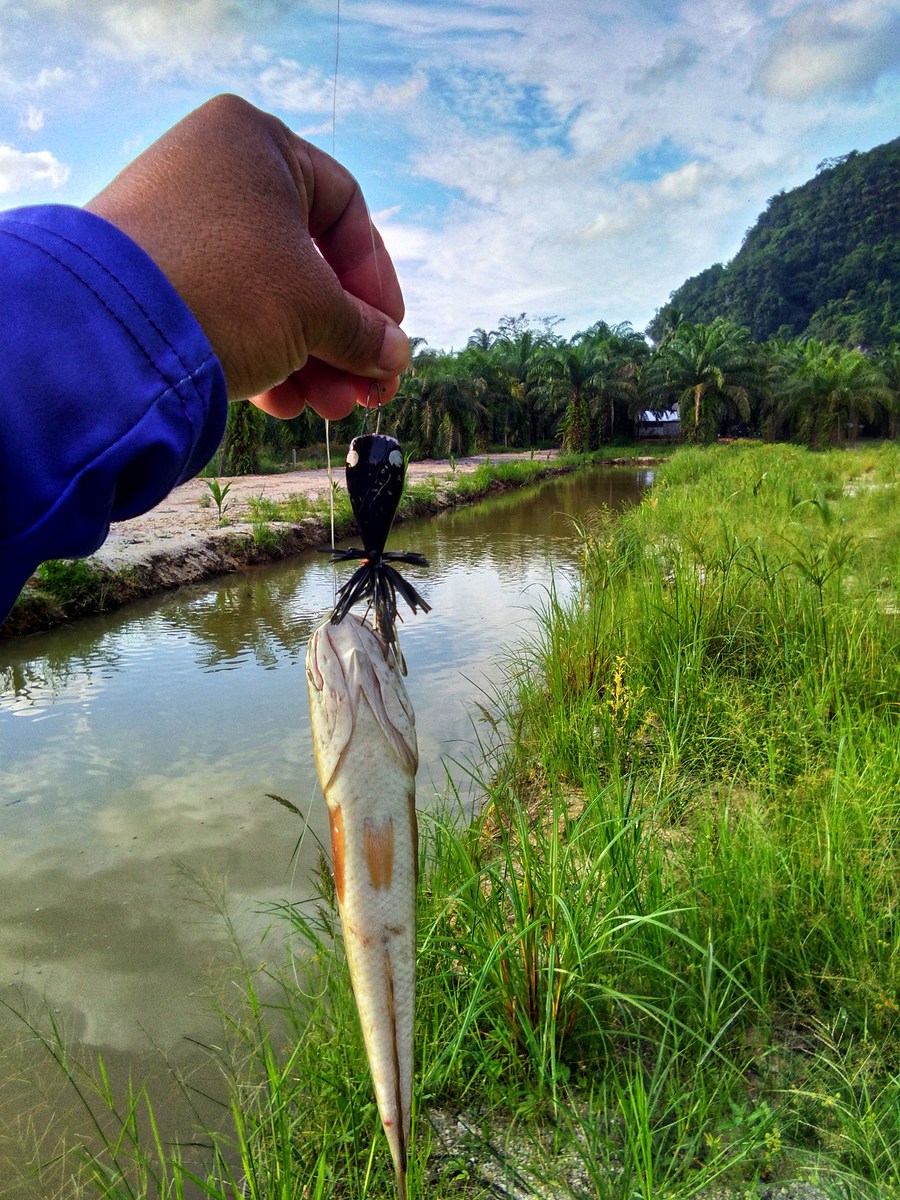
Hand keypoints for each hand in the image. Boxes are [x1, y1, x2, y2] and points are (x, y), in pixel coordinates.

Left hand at [85, 94, 408, 418]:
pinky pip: (226, 311)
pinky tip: (284, 405)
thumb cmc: (227, 290)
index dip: (377, 281)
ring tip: (332, 409)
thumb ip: (363, 331)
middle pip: (307, 262)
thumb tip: (393, 356)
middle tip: (367, 390)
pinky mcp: (156, 277)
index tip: (391, 336)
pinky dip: (262, 355)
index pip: (346, 210)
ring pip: (268, 295)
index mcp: (258, 143)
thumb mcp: (314, 309)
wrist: (110, 330)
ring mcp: (180, 225)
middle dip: (343, 337)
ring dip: (310, 358)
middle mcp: (214, 172)